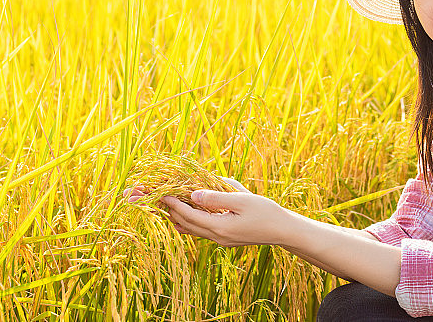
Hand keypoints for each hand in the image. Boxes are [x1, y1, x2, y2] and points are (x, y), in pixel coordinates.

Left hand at [125, 178, 289, 246]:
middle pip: (184, 223)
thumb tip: (193, 194)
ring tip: (161, 205)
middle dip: (167, 210)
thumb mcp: (242, 200)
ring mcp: (220, 239)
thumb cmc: (265, 212)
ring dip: (175, 216)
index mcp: (220, 227)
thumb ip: (216, 197)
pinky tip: (183, 215)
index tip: (157, 192)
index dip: (172, 203)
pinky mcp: (224, 238)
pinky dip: (188, 220)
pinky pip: (200, 230)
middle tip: (150, 198)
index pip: (188, 214)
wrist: (282, 230)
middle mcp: (216, 236)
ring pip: (190, 228)